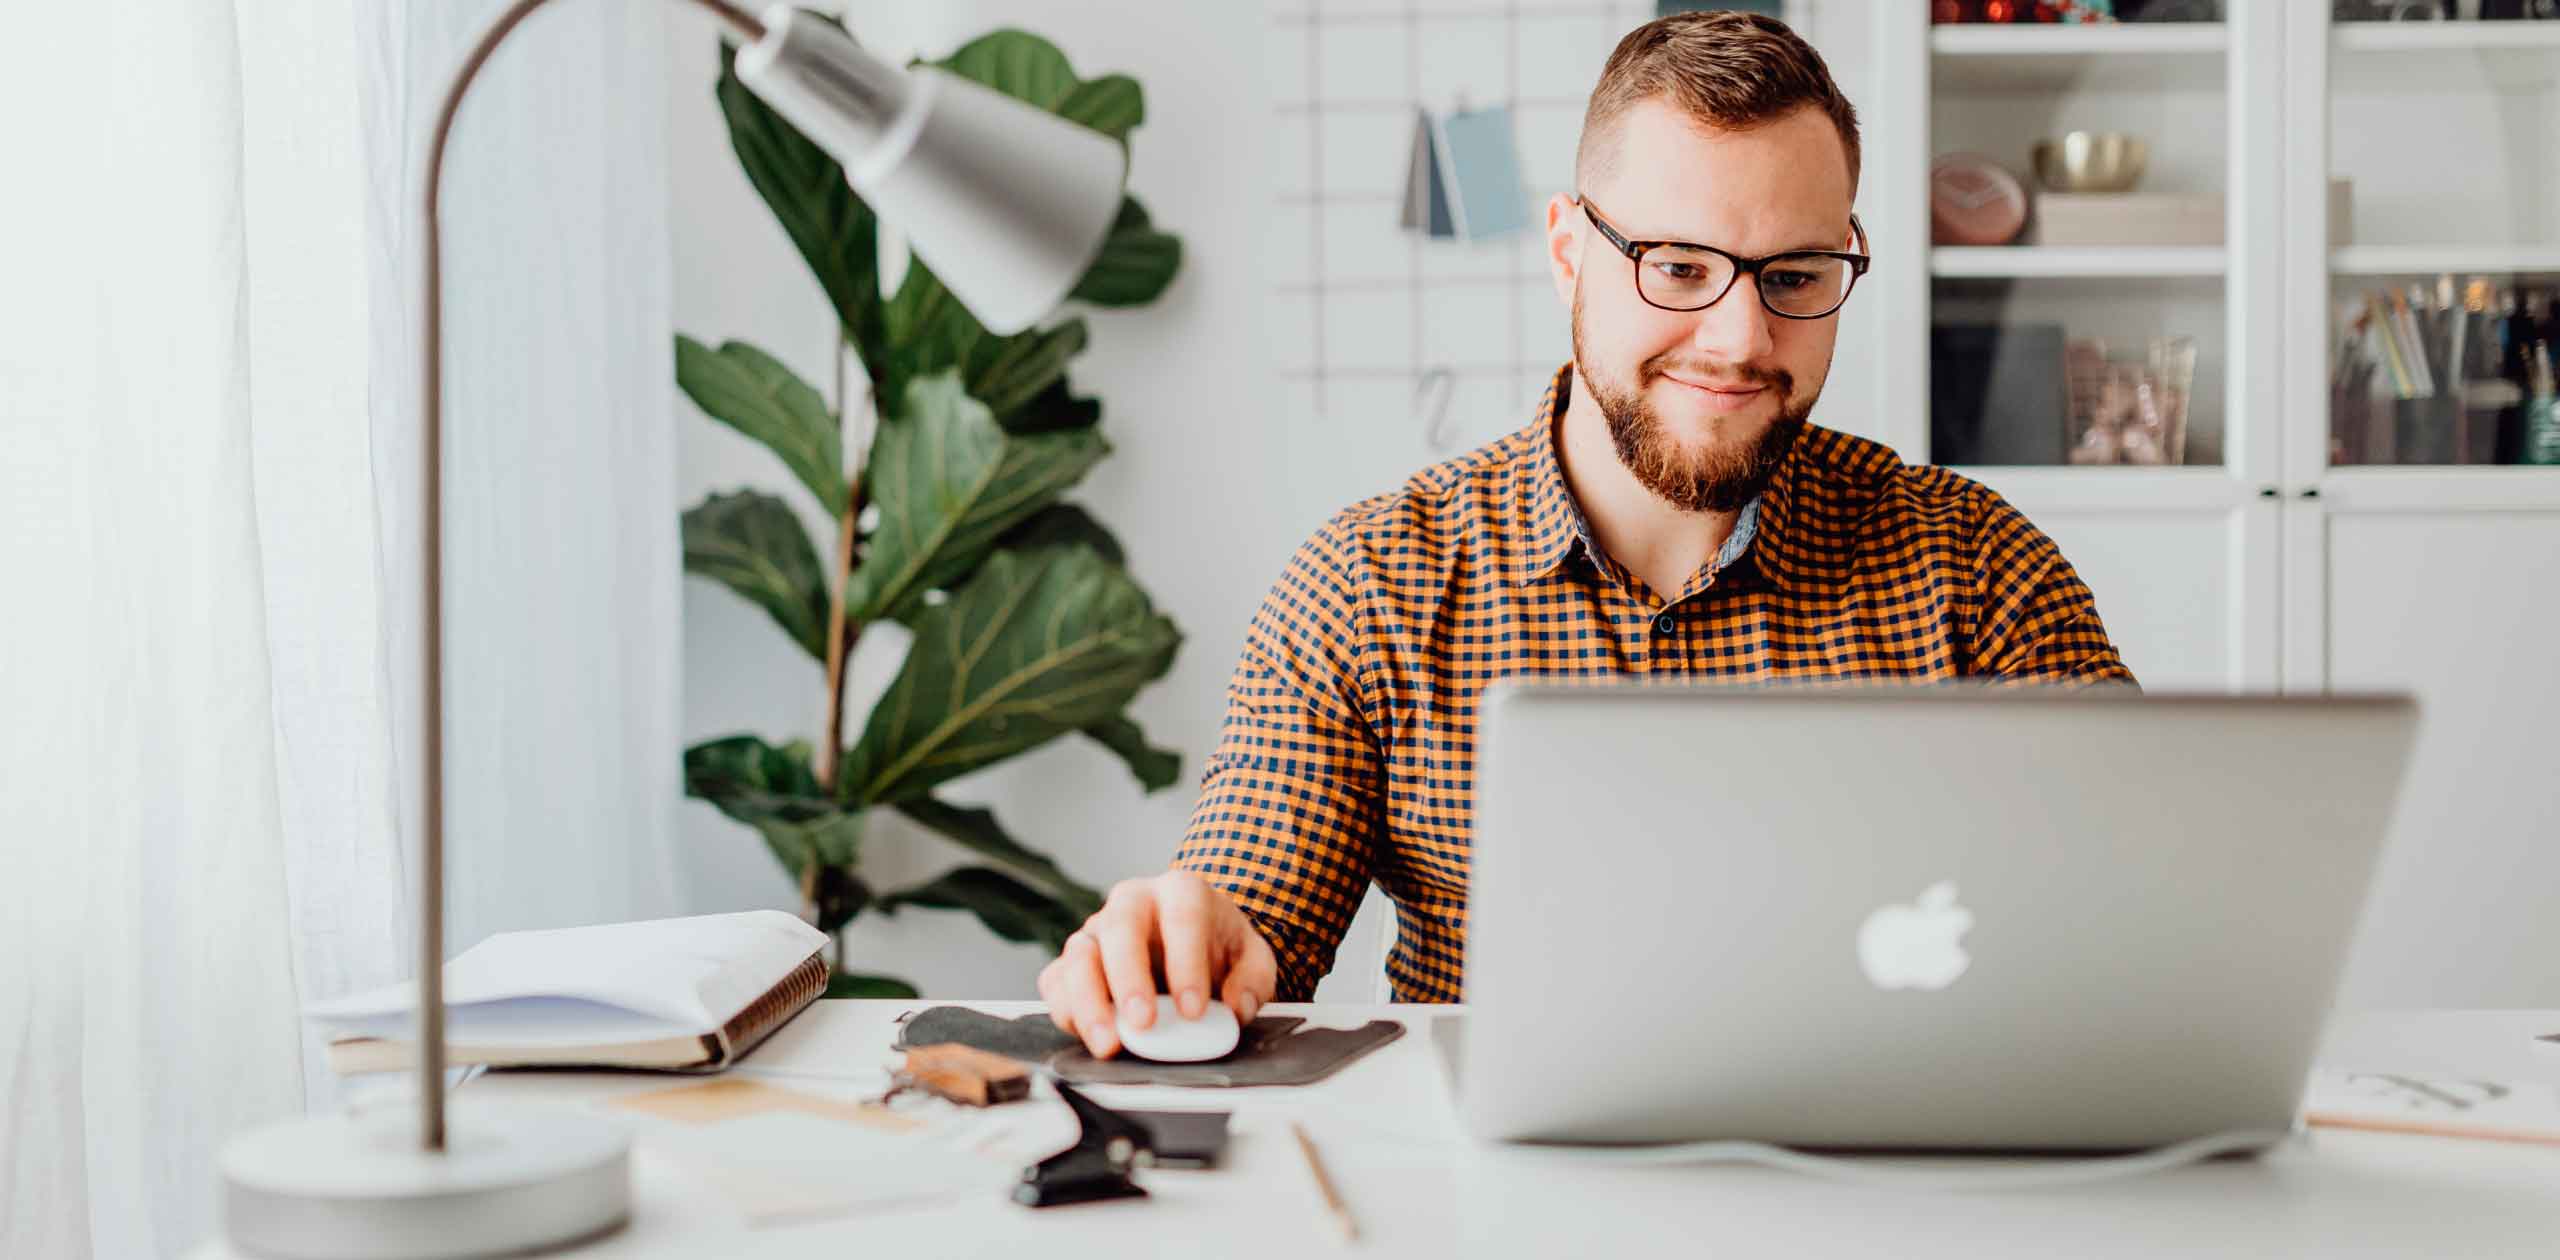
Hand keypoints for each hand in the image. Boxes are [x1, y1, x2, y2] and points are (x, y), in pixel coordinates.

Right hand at [1037, 870, 1277, 1058]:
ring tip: (1109, 1043)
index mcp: (1181, 891)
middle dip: (1129, 978)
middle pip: (1120, 928)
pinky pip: (1056, 981)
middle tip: (1143, 1023)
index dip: (1186, 964)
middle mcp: (1132, 902)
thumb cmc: (1218, 947)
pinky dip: (1066, 1010)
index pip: (1182, 917)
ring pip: (1078, 955)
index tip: (1193, 1010)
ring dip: (1089, 1002)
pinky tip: (1087, 1035)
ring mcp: (1097, 930)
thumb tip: (1235, 1007)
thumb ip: (1253, 980)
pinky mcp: (1073, 961)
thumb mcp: (1252, 958)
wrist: (1191, 944)